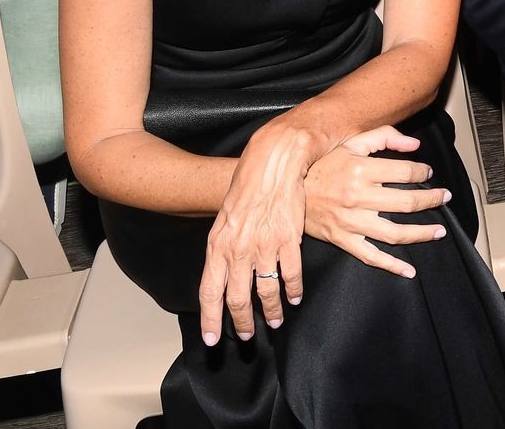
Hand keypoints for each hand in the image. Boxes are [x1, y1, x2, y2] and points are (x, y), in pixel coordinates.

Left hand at [196, 126, 314, 344]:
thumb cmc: (246, 190)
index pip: (210, 292)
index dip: (210, 319)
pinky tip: (295, 297)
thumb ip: (223, 250)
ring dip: (271, 311)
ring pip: (266, 290)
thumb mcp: (224, 221)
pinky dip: (293, 290)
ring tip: (274, 321)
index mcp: (218, 246)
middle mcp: (238, 250)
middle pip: (238, 298)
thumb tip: (222, 275)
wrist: (271, 165)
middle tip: (246, 336)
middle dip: (242, 323)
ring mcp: (264, 245)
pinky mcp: (288, 239)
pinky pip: (290, 273)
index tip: (213, 340)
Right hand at [303, 126, 450, 277]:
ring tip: (439, 231)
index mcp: (361, 170)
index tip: (428, 172)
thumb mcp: (350, 143)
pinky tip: (410, 270)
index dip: (422, 171)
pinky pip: (371, 256)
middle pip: (407, 202)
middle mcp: (358, 196)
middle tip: (445, 198)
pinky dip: (392, 266)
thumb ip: (383, 137)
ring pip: (395, 232)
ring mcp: (351, 222)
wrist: (286, 192)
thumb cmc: (322, 166)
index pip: (405, 172)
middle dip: (432, 200)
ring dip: (422, 234)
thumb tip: (414, 144)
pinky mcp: (342, 240)